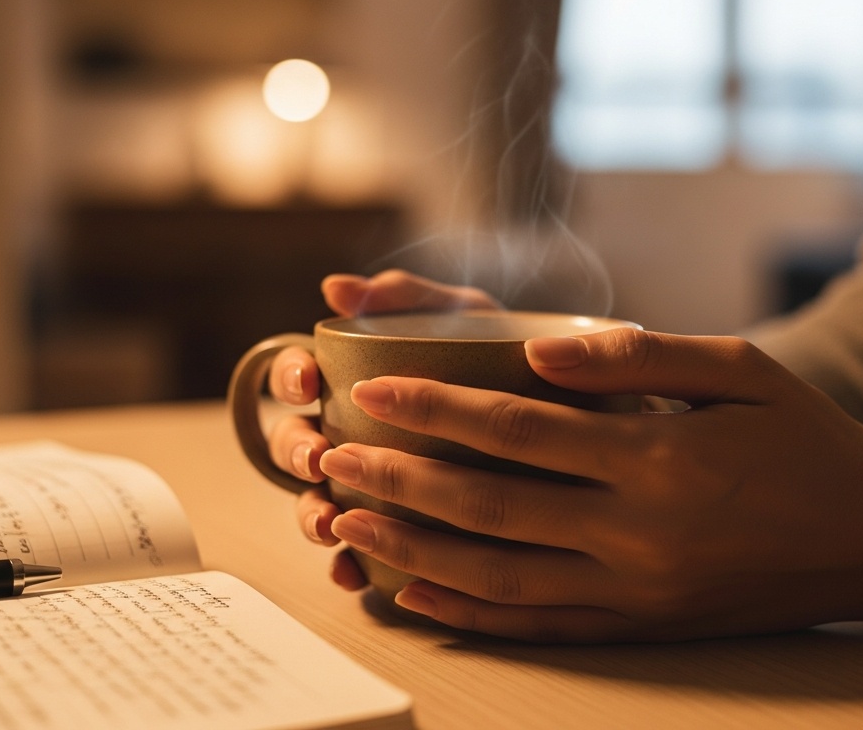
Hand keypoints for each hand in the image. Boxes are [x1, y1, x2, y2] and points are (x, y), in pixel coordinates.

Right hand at [264, 270, 497, 588]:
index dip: (290, 376)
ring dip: (311, 514)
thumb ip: (410, 297)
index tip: (308, 382)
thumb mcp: (464, 316)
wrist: (572, 411)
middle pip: (294, 442)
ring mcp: (366, 486)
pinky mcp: (394, 533)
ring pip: (316, 501)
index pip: (298, 374)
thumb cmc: (501, 353)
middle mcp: (348, 433)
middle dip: (295, 451)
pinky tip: (353, 575)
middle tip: (319, 458)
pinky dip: (348, 565)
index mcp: (350, 378)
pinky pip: (358, 554)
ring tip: (329, 525)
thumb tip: (335, 287)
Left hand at [316, 328, 862, 641]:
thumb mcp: (743, 370)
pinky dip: (469, 612)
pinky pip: (538, 626)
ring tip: (347, 521)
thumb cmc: (807, 438)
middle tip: (330, 454)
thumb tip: (538, 351)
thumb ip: (638, 356)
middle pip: (488, 505)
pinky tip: (414, 592)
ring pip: (497, 576)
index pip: (517, 431)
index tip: (371, 389)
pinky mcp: (640, 627)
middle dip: (399, 477)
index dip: (435, 409)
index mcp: (658, 458)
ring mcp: (635, 591)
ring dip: (412, 549)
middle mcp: (638, 533)